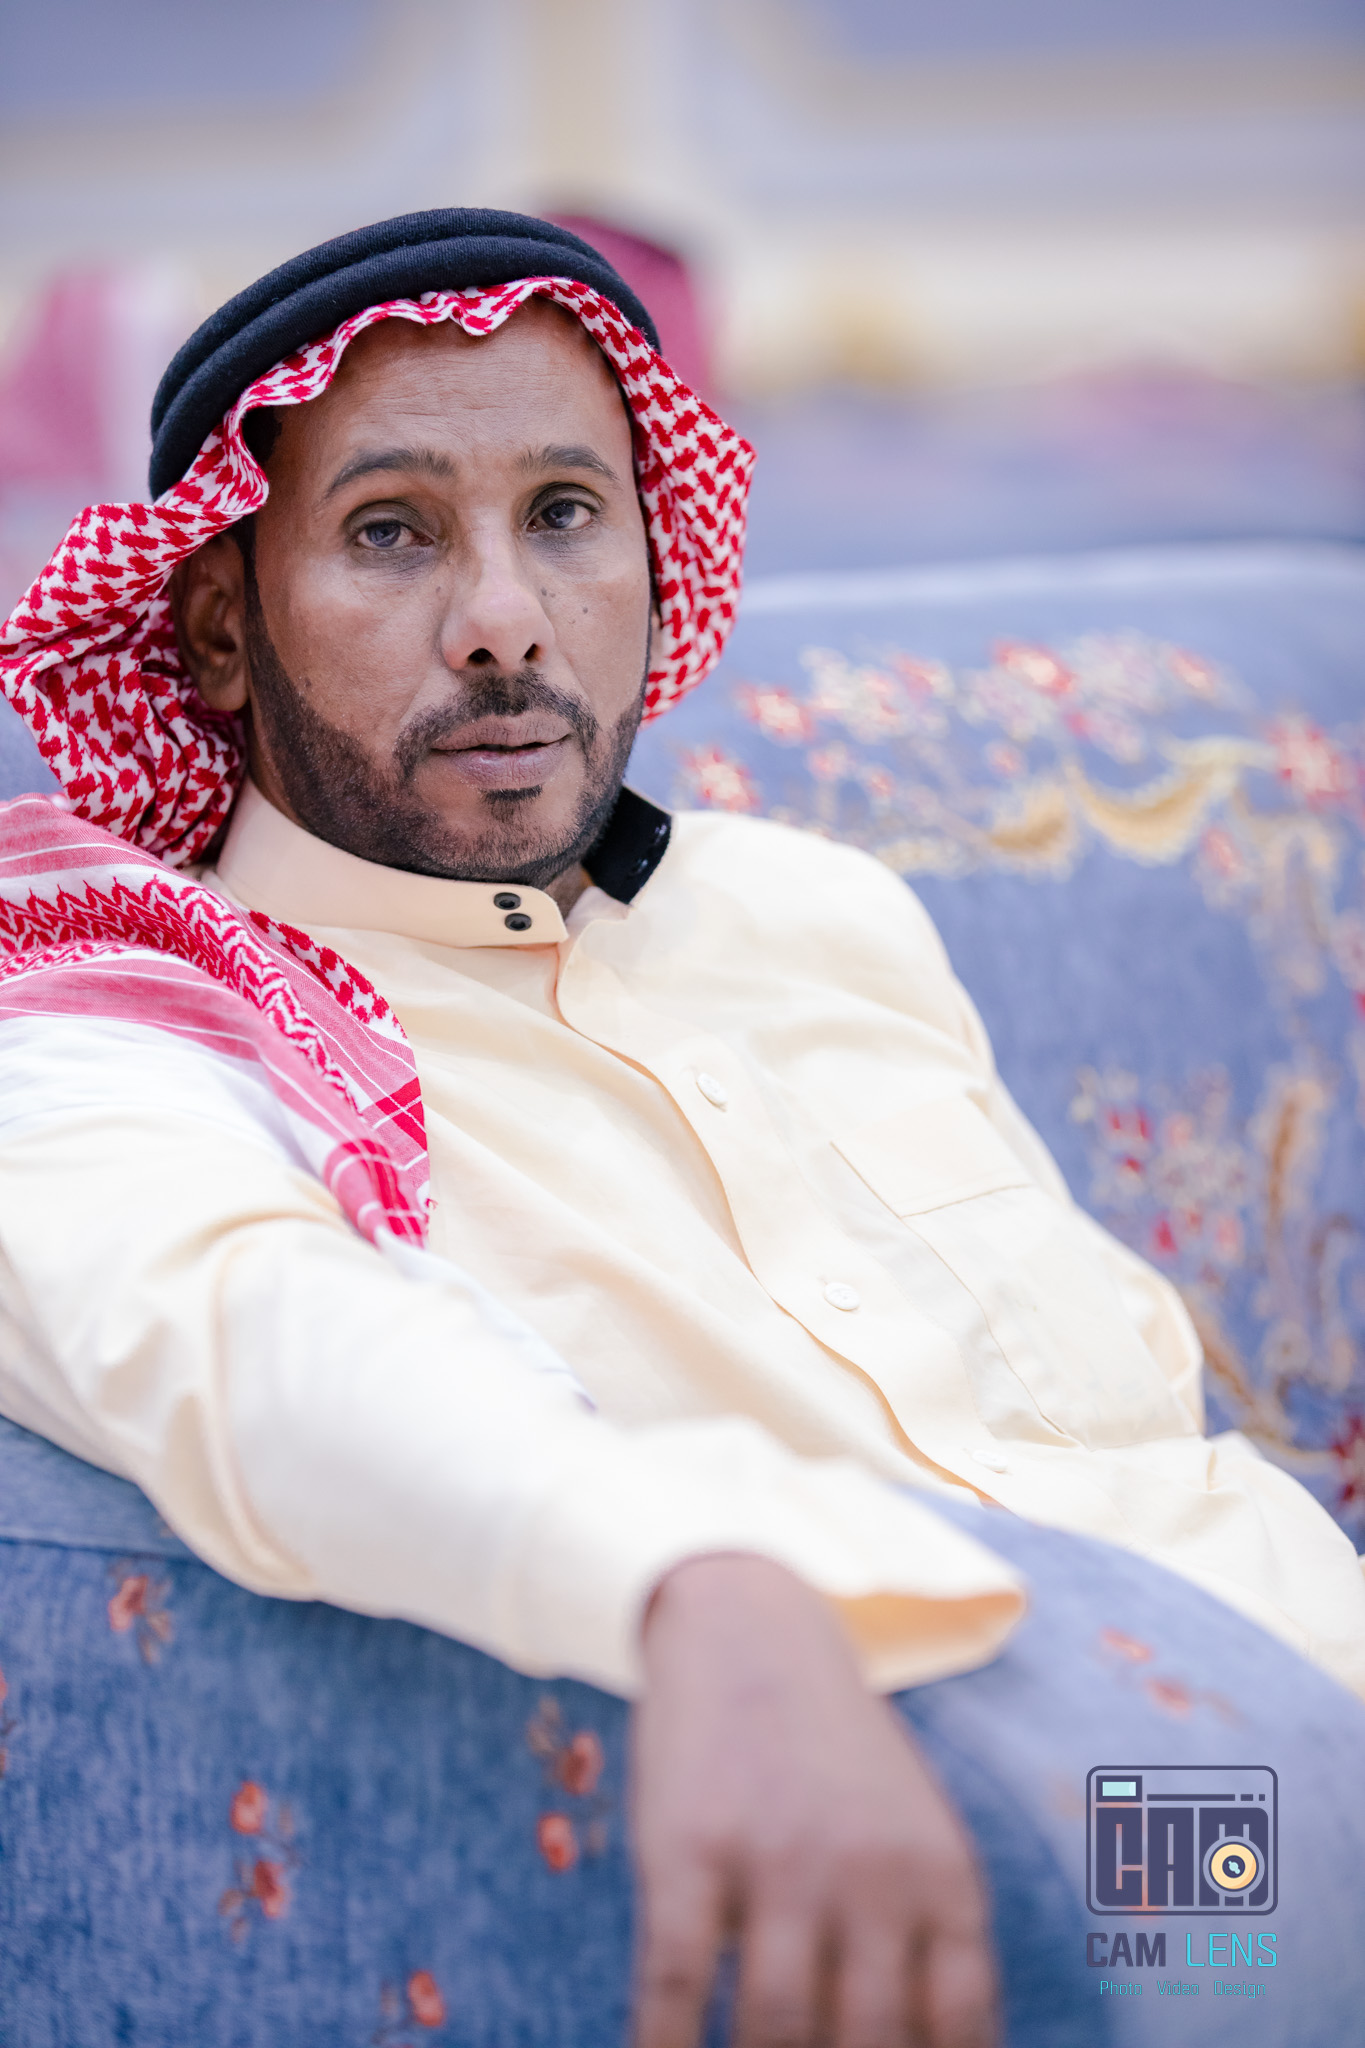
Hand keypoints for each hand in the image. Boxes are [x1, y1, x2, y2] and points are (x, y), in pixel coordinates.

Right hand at [631, 1554, 997, 2047]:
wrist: (749, 1631)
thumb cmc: (834, 1758)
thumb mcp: (913, 1834)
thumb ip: (927, 1944)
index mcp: (940, 1876)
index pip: (957, 2025)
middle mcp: (869, 1869)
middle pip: (867, 2040)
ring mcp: (776, 1856)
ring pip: (776, 2027)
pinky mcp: (687, 1846)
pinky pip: (677, 1982)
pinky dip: (666, 2046)